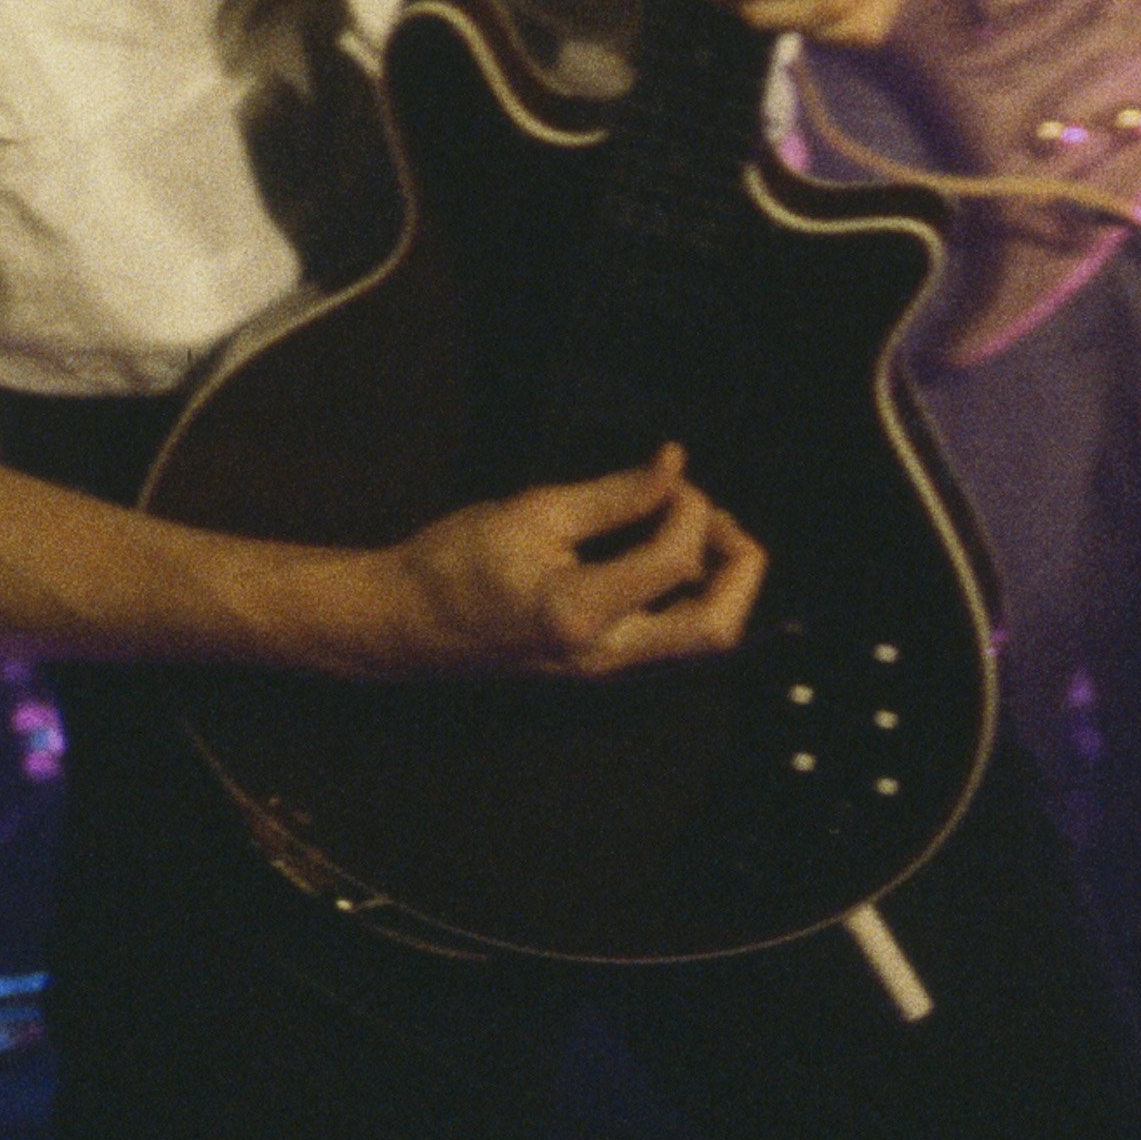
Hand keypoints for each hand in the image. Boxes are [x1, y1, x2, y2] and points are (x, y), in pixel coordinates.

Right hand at [376, 444, 764, 676]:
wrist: (400, 625)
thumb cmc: (452, 563)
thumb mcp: (533, 513)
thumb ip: (613, 495)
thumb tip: (674, 467)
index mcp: (582, 613)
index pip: (677, 560)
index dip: (691, 507)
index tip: (671, 476)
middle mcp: (605, 656)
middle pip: (717, 630)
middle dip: (739, 566)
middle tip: (716, 515)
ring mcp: (605, 672)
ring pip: (700, 643)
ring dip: (721, 585)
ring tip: (699, 530)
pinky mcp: (600, 669)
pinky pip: (671, 643)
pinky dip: (690, 599)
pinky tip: (668, 556)